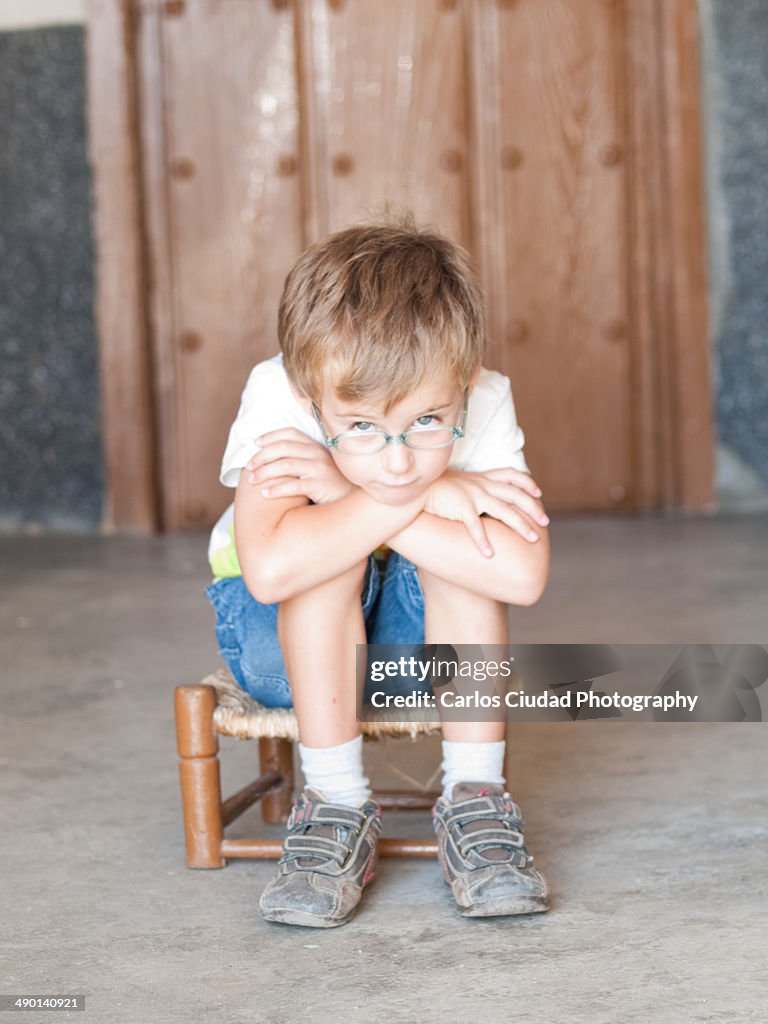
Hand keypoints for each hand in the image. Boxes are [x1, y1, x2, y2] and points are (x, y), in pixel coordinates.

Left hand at [246, 428, 354, 504]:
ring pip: (286, 465)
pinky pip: (294, 485)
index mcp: (316, 446)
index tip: (255, 443)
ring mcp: (320, 469)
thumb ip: (303, 459)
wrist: (357, 501)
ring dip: (265, 472)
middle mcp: (318, 453)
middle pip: (283, 448)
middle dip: (262, 456)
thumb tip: (275, 461)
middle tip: (249, 467)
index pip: (290, 433)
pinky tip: (265, 494)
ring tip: (252, 481)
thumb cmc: (334, 485)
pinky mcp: (321, 485)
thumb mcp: (321, 466)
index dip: (271, 436)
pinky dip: (277, 489)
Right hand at [423, 468, 548, 556]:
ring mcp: (471, 495)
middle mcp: (480, 484)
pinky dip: (483, 541)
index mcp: (480, 478)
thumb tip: (479, 501)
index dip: (526, 482)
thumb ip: (470, 489)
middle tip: (545, 522)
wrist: (412, 487)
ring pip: (504, 510)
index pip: (510, 475)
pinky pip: (475, 526)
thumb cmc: (432, 488)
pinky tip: (490, 554)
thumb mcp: (456, 483)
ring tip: (533, 539)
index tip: (538, 492)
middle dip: (533, 509)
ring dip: (520, 525)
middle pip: (515, 495)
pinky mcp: (460, 506)